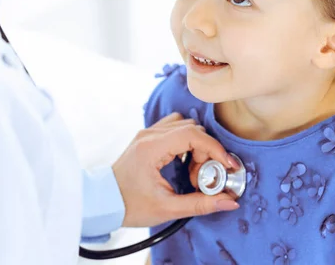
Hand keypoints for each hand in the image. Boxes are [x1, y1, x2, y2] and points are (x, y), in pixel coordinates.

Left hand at [112, 113, 240, 227]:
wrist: (104, 202)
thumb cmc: (130, 206)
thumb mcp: (167, 209)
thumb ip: (200, 204)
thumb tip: (230, 202)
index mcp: (151, 148)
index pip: (192, 134)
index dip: (214, 148)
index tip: (227, 165)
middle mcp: (149, 135)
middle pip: (191, 128)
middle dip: (205, 151)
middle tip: (203, 178)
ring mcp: (146, 134)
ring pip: (184, 125)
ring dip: (196, 145)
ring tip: (192, 171)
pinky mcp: (146, 137)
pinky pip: (173, 128)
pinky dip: (185, 141)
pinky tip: (183, 162)